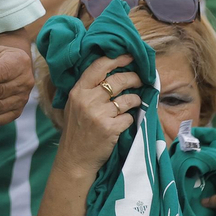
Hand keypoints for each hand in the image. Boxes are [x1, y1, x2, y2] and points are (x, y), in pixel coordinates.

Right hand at [53, 55, 142, 172]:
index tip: (130, 56)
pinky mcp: (110, 128)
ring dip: (135, 100)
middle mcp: (87, 100)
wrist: (75, 159)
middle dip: (134, 78)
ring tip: (134, 102)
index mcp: (78, 91)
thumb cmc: (77, 130)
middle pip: (118, 80)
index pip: (99, 66)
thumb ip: (89, 89)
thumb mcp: (75, 105)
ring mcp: (99, 114)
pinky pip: (129, 118)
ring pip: (128, 99)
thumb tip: (112, 73)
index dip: (117, 58)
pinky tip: (125, 122)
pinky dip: (130, 119)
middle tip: (140, 80)